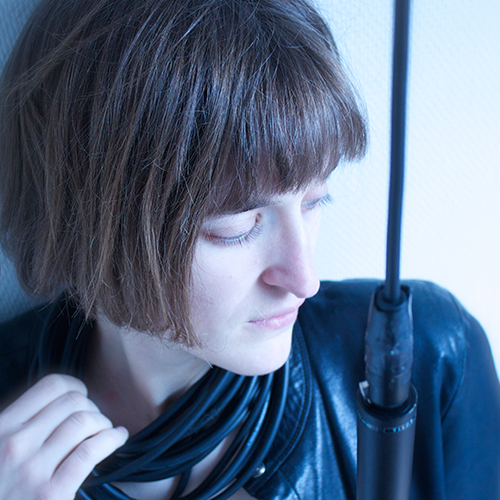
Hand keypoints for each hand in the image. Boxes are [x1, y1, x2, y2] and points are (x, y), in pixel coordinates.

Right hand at [0, 374, 127, 499]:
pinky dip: (111, 439)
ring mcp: (31, 469)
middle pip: (73, 401)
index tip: (83, 396)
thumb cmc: (3, 487)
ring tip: (106, 431)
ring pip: (84, 421)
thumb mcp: (0, 449)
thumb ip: (22, 426)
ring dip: (103, 423)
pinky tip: (117, 439)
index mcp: (1, 428)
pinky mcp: (51, 494)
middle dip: (92, 407)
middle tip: (96, 421)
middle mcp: (14, 444)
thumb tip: (63, 405)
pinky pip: (90, 451)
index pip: (50, 386)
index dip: (75, 387)